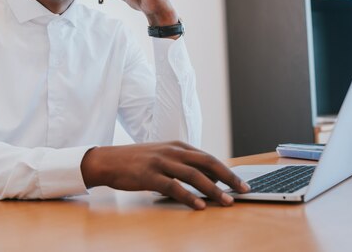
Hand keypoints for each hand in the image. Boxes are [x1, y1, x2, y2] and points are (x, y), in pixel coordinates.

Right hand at [80, 141, 250, 209]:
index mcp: (178, 146)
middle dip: (228, 178)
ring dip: (214, 190)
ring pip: (194, 175)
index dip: (226, 170)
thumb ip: (183, 164)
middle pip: (207, 163)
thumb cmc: (137, 161)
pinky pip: (173, 187)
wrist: (108, 160)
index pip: (208, 157)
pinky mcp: (149, 175)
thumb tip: (208, 178)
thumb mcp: (163, 156)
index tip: (240, 183)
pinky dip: (189, 197)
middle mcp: (173, 151)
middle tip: (243, 190)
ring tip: (227, 202)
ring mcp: (161, 162)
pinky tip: (199, 206)